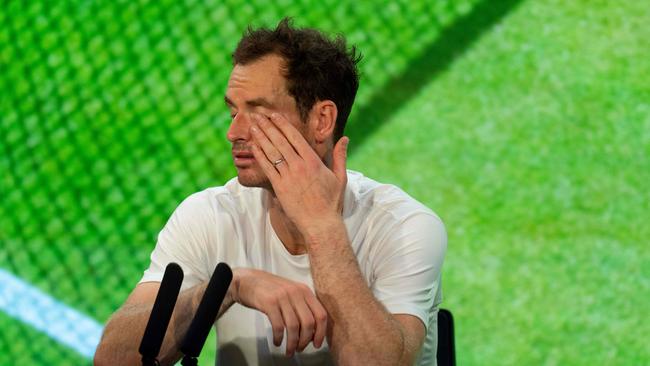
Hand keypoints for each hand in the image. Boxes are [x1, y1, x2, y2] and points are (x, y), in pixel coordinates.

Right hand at [231, 268, 327, 356]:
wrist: (248, 280)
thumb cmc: (270, 290)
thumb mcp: (291, 293)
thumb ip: (303, 307)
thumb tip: (312, 332)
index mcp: (305, 291)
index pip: (321, 314)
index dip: (321, 332)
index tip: (317, 344)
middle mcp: (296, 292)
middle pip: (308, 323)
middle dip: (305, 340)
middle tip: (300, 349)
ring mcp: (283, 297)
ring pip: (294, 326)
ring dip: (292, 343)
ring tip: (289, 350)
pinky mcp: (269, 303)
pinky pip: (278, 326)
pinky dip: (279, 337)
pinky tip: (277, 341)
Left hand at [249, 113, 348, 234]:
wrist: (321, 224)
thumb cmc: (331, 202)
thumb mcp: (340, 177)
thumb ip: (340, 156)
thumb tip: (345, 138)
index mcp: (314, 161)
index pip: (295, 137)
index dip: (283, 124)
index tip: (274, 115)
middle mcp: (300, 166)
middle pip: (280, 141)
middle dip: (268, 127)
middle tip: (257, 116)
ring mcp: (289, 177)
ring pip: (272, 152)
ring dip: (261, 138)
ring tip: (252, 127)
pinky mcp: (280, 188)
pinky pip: (268, 168)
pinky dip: (260, 156)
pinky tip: (253, 146)